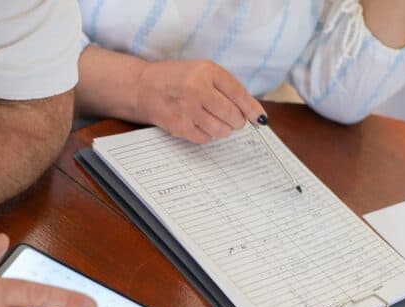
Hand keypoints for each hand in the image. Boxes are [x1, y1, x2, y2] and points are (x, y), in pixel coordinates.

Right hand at [136, 60, 266, 143]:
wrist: (144, 87)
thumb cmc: (178, 79)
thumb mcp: (202, 72)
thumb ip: (227, 88)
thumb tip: (254, 114)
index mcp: (207, 71)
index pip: (238, 93)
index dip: (252, 109)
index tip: (260, 120)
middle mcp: (197, 88)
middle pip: (233, 116)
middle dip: (237, 121)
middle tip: (232, 120)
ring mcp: (187, 109)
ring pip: (221, 130)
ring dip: (223, 129)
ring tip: (214, 120)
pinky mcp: (180, 126)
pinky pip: (205, 138)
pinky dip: (207, 134)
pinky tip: (199, 124)